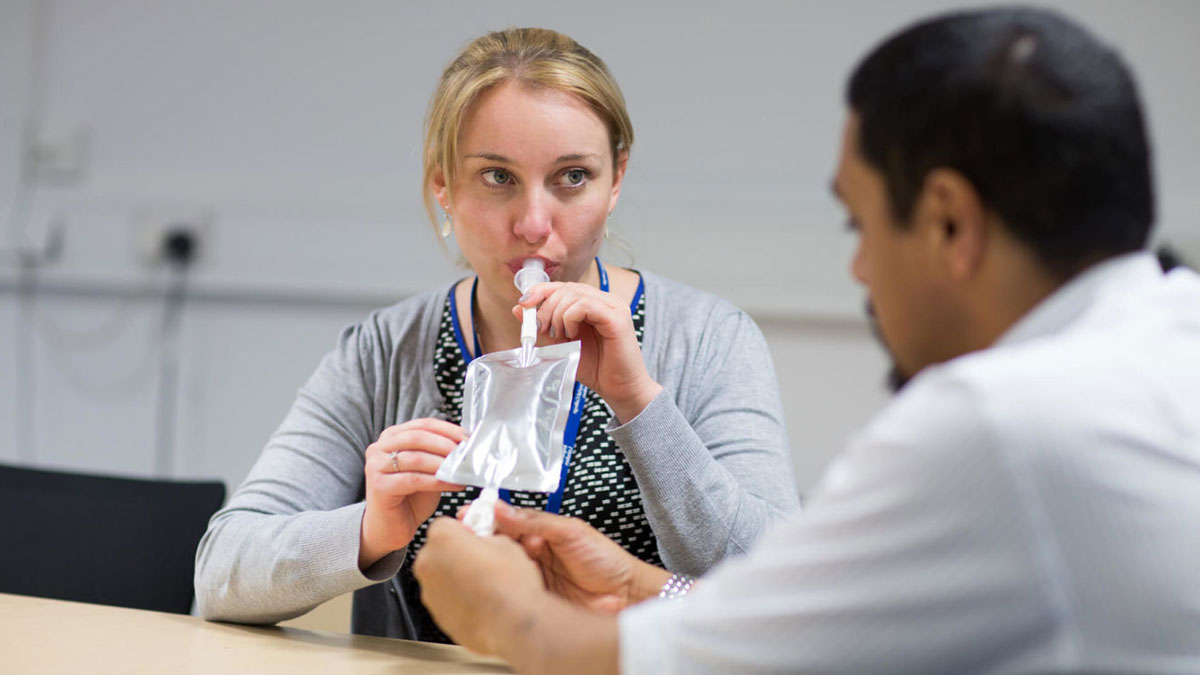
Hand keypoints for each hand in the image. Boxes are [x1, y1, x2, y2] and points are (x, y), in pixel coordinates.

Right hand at [359, 418, 465, 569]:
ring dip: (444, 464)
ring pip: (417, 458)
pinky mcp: (379, 486)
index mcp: (391, 437)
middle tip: (466, 454)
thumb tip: (466, 444)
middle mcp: (379, 448)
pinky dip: (439, 482)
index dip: (448, 430)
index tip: (467, 438)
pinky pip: (414, 480)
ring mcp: (376, 466)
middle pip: (418, 437)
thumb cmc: (410, 498)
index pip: (423, 425)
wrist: (389, 528)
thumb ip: (438, 454)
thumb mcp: (426, 470)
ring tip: (463, 471)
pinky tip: (455, 485)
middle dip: (446, 445)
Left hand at [413, 517, 546, 656]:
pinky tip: (481, 600)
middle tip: (482, 559)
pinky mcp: (437, 614)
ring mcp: (430, 592)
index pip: (445, 524)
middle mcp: (428, 564)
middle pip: (439, 550)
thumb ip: (486, 537)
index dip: (464, 529)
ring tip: (485, 583)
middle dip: (457, 552)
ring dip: (457, 576)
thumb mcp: (505, 543)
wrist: (512, 625)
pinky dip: (458, 597)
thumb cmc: (510, 586)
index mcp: (442, 539)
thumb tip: (484, 541)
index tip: (475, 535)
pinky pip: (445, 598)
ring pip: (441, 575)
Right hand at [488, 501, 670, 611]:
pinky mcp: (534, 599)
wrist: (625, 595)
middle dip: (484, 540)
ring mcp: (532, 577)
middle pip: (501, 544)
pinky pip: (512, 590)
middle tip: (469, 537)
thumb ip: (537, 521)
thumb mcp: (571, 531)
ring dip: (493, 562)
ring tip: (481, 557)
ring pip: (503, 566)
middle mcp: (534, 554)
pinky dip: (503, 585)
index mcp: (543, 532)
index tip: (470, 515)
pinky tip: (495, 581)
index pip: (509, 521)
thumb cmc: (607, 560)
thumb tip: (505, 509)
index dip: (489, 518)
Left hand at [515, 282, 662, 421]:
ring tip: (558, 336)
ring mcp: (614, 307)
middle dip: (546, 306)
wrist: (619, 390)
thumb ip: (543, 326)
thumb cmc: (595, 368)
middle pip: (567, 287)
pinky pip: (585, 305)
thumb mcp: (560, 344)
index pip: (564, 286)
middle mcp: (606, 301)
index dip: (541, 291)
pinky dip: (570, 317)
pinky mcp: (617, 318)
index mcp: (594, 303)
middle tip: (540, 329)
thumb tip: (518, 309)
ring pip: (574, 294)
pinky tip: (570, 334)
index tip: (524, 304)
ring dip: (557, 314)